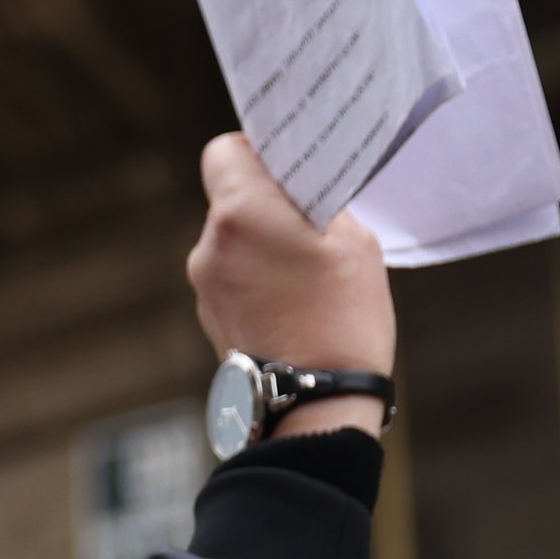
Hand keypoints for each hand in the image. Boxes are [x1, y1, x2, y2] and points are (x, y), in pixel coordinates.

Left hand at [184, 134, 393, 430]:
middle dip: (268, 204)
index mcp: (239, 214)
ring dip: (263, 246)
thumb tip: (301, 198)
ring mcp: (204, 288)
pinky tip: (294, 301)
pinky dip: (257, 279)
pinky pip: (232, 279)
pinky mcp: (210, 320)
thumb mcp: (355, 244)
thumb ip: (320, 206)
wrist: (315, 408)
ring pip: (233, 242)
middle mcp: (208, 247)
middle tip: (313, 223)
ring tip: (309, 272)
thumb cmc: (342, 321)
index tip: (288, 169)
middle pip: (230, 199)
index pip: (224, 150)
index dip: (256, 151)